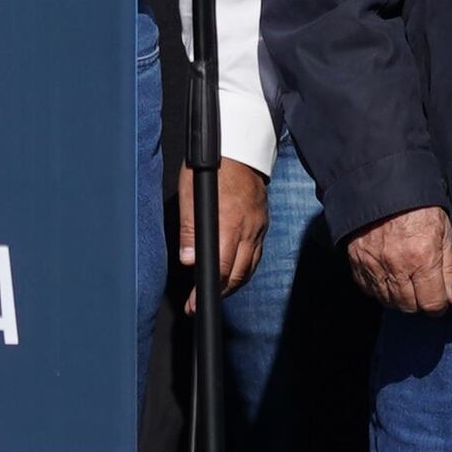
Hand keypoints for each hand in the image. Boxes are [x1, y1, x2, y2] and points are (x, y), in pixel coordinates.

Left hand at [168, 159, 268, 294]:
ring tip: (213, 291)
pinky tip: (231, 271)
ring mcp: (258, 228)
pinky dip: (243, 268)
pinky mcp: (262, 225)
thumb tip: (188, 259)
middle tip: (198, 302)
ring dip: (232, 284)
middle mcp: (248, 230)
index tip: (194, 302)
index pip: (221, 268)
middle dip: (218, 292)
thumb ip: (190, 227)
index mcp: (229, 222)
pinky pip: (255, 255)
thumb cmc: (212, 165)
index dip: (206, 288)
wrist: (241, 149)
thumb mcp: (191, 192)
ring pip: (249, 268)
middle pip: (238, 275)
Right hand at [345, 203, 451, 314]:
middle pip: (409, 306)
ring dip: (399, 298)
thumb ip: (448, 267)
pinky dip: (379, 289)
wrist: (381, 182)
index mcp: (422, 257)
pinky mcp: (356, 260)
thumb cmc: (418, 204)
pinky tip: (388, 278)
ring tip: (406, 283)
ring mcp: (373, 264)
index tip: (439, 300)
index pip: (432, 303)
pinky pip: (368, 289)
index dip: (439, 306)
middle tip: (423, 289)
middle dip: (419, 302)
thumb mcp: (443, 230)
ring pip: (388, 301)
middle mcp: (397, 265)